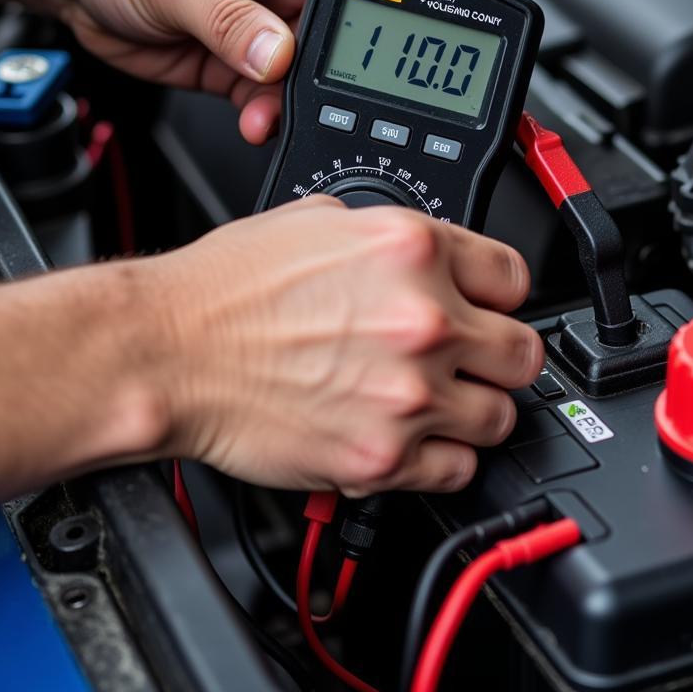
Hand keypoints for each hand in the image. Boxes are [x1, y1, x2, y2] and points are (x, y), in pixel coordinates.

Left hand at [52, 0, 457, 143]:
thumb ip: (230, 22)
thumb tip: (279, 60)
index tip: (455, 0)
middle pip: (363, 18)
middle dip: (366, 56)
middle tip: (367, 84)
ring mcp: (275, 22)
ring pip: (327, 68)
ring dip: (313, 97)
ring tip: (281, 107)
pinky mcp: (251, 62)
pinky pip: (283, 96)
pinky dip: (276, 116)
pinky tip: (258, 119)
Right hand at [146, 196, 542, 495]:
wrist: (169, 351)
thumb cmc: (227, 289)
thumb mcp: (322, 221)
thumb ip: (396, 239)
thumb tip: (432, 260)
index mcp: (413, 251)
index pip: (516, 279)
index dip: (499, 296)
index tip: (487, 310)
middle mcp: (423, 320)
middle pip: (523, 353)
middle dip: (498, 358)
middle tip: (469, 362)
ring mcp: (408, 393)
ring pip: (500, 417)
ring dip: (472, 412)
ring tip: (433, 405)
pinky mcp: (382, 456)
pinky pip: (457, 470)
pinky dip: (440, 460)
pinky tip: (408, 439)